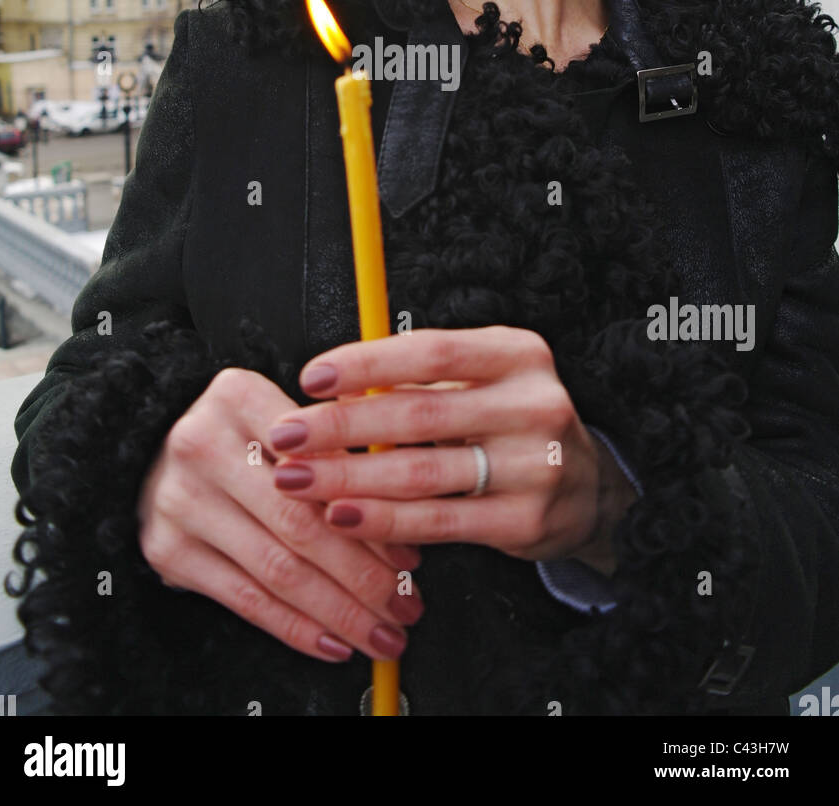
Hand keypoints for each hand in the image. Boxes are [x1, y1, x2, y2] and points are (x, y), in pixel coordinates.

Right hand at [136, 368, 424, 664]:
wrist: (158, 452)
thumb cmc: (246, 435)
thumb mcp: (286, 416)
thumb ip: (339, 441)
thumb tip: (408, 503)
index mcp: (238, 395)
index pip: (320, 463)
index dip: (372, 515)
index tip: (413, 554)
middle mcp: (201, 443)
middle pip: (300, 524)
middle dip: (364, 577)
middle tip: (406, 605)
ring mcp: (180, 500)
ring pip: (277, 570)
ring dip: (339, 611)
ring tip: (381, 633)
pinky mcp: (168, 549)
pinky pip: (245, 600)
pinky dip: (296, 627)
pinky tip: (333, 642)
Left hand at [266, 326, 637, 564]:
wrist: (590, 487)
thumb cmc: (509, 421)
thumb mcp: (484, 380)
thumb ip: (421, 380)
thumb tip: (329, 388)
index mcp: (518, 353)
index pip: (432, 352)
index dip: (367, 363)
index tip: (310, 377)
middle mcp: (534, 404)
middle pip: (419, 415)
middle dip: (341, 428)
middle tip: (284, 438)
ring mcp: (536, 465)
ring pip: (423, 472)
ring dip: (349, 478)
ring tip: (296, 480)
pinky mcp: (526, 520)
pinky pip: (440, 521)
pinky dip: (384, 521)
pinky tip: (341, 516)